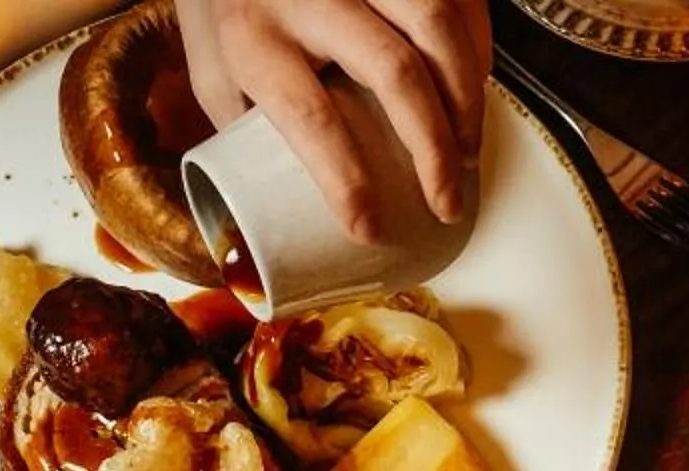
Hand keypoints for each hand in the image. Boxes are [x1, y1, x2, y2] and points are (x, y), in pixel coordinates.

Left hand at [178, 0, 489, 241]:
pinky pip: (451, 0)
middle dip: (432, 147)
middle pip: (394, 71)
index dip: (345, 181)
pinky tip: (473, 88)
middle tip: (447, 201)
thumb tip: (297, 208)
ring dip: (465, 97)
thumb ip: (252, 130)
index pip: (309, 117)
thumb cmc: (225, 15)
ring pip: (434, 25)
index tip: (370, 230)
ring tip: (468, 150)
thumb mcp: (215, 76)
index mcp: (251, 37)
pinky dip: (474, 47)